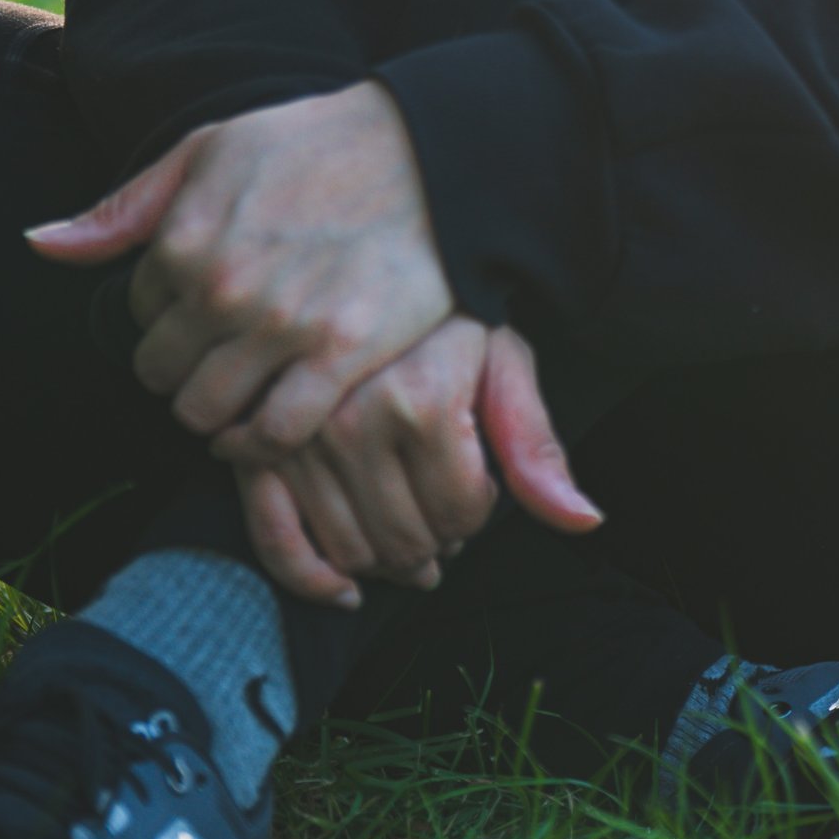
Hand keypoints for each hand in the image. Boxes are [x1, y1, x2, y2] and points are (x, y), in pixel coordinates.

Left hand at [25, 82, 452, 457]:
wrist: (430, 153)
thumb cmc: (317, 145)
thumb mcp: (211, 151)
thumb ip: (125, 207)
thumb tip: (40, 244)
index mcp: (184, 238)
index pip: (140, 317)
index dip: (170, 317)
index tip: (206, 311)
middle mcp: (222, 287)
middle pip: (163, 378)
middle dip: (184, 372)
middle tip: (222, 361)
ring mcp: (281, 326)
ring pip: (207, 414)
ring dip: (217, 413)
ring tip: (244, 393)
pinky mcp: (339, 356)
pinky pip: (274, 434)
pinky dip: (262, 441)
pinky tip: (272, 422)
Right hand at [235, 320, 601, 608]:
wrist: (370, 252)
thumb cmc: (443, 311)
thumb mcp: (503, 360)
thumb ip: (535, 445)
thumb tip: (585, 522)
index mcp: (421, 399)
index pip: (460, 512)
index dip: (478, 512)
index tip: (477, 483)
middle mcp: (352, 420)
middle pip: (405, 539)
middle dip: (435, 541)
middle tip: (442, 515)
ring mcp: (296, 434)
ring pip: (349, 547)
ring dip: (382, 559)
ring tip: (404, 528)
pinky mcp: (253, 440)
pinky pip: (274, 534)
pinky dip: (308, 575)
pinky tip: (343, 587)